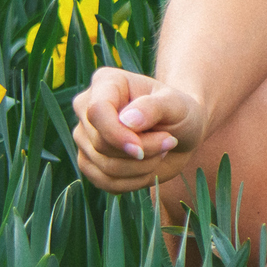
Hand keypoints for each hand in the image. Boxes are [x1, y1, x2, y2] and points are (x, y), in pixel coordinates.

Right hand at [71, 66, 207, 194]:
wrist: (181, 133)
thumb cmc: (179, 111)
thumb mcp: (176, 104)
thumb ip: (153, 107)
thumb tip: (126, 120)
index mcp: (106, 83)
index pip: (97, 111)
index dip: (118, 135)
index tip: (142, 148)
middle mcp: (86, 108)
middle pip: (102, 143)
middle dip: (142, 151)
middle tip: (169, 141)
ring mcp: (84, 137)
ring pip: (103, 166)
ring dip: (141, 168)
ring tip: (161, 151)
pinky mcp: (88, 162)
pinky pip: (104, 182)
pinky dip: (132, 182)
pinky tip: (149, 167)